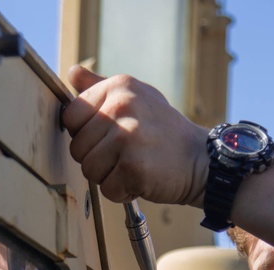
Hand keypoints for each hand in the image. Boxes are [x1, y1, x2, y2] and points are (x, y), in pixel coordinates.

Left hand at [62, 65, 208, 206]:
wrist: (202, 160)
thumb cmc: (165, 132)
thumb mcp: (137, 98)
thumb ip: (100, 87)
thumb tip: (72, 73)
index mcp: (118, 87)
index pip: (70, 117)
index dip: (85, 135)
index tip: (110, 137)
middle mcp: (121, 107)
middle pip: (77, 148)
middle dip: (98, 159)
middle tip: (127, 154)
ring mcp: (127, 137)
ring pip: (89, 170)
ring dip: (109, 177)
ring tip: (134, 166)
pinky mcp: (133, 166)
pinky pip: (108, 189)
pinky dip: (123, 192)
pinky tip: (142, 179)